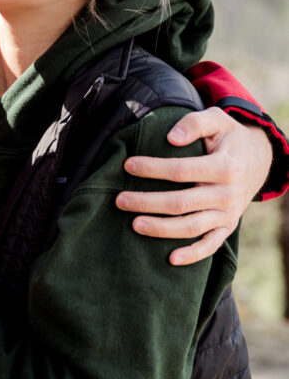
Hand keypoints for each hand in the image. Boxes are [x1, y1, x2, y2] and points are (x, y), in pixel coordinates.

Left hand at [116, 107, 271, 265]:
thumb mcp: (217, 119)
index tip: (127, 165)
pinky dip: (192, 255)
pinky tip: (170, 259)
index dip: (152, 169)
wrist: (258, 159)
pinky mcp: (227, 226)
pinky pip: (211, 246)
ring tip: (134, 224)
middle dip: (147, 202)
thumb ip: (194, 123)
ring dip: (161, 228)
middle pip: (181, 203)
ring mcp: (228, 214)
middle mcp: (227, 194)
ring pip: (191, 227)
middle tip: (120, 200)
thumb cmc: (229, 137)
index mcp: (225, 166)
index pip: (181, 171)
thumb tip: (171, 138)